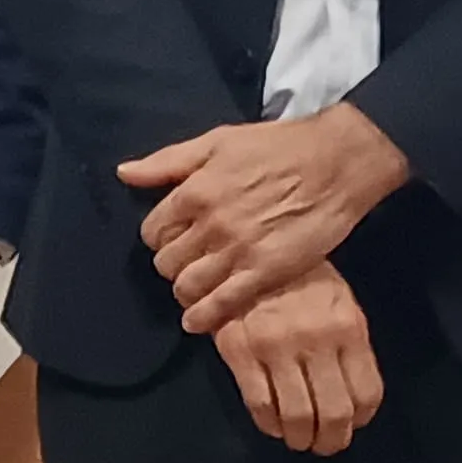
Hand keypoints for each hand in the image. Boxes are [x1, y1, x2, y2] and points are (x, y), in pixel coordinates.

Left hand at [122, 102, 411, 330]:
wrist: (336, 162)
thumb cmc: (278, 146)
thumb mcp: (217, 141)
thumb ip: (168, 161)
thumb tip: (124, 173)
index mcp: (194, 191)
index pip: (152, 231)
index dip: (159, 238)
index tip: (172, 239)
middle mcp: (209, 224)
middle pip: (166, 262)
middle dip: (171, 265)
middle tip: (186, 263)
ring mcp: (236, 251)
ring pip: (187, 287)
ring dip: (185, 292)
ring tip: (194, 289)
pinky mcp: (264, 272)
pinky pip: (221, 305)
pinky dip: (203, 318)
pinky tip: (198, 321)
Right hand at [214, 265, 384, 453]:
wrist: (246, 249)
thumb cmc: (302, 278)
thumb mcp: (340, 302)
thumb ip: (350, 347)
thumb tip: (355, 400)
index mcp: (347, 327)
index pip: (366, 394)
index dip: (361, 420)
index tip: (352, 425)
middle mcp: (315, 340)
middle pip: (334, 413)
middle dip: (332, 440)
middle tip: (325, 445)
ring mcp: (275, 346)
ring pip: (296, 415)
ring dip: (300, 439)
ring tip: (299, 440)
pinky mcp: (239, 350)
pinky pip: (259, 404)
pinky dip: (269, 425)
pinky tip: (274, 425)